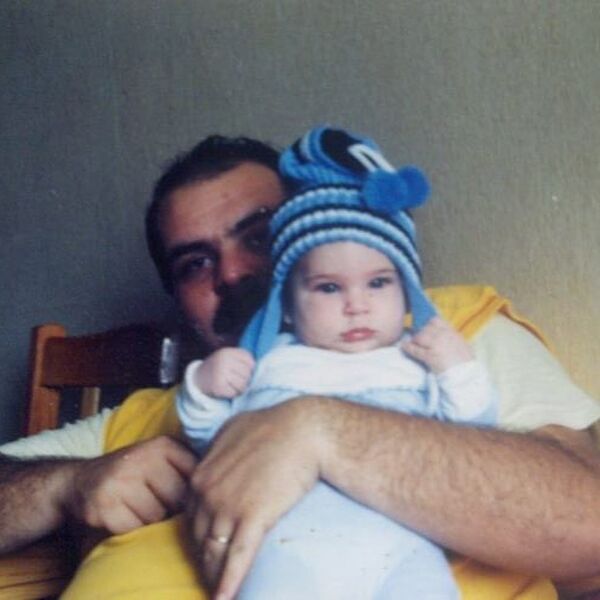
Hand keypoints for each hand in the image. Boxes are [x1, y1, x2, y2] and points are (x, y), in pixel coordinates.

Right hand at [64, 436, 195, 534]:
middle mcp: (143, 457)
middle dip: (171, 509)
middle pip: (178, 499)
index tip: (181, 495)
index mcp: (164, 445)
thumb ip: (188, 469)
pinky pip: (133, 528)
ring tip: (137, 506)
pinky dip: (130, 529)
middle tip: (155, 501)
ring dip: (150, 521)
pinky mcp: (104, 503)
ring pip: (157, 517)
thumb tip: (215, 495)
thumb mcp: (162, 459)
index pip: (195, 477)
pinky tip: (122, 514)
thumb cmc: (134, 474)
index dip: (190, 493)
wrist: (81, 480)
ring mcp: (121, 479)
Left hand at [187, 399, 322, 599]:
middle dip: (203, 558)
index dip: (198, 534)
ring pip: (213, 551)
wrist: (304, 430)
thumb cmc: (274, 426)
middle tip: (210, 575)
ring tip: (217, 593)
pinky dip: (229, 582)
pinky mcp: (253, 518)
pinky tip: (225, 599)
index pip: (190, 514)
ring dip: (213, 576)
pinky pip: (237, 557)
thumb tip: (214, 459)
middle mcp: (207, 491)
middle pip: (198, 536)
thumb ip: (217, 450)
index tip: (206, 546)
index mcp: (202, 472)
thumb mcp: (234, 430)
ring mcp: (228, 506)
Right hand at [197, 348, 254, 397]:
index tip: (245, 371)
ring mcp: (220, 374)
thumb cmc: (219, 366)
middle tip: (239, 380)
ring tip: (235, 385)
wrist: (198, 377)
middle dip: (246, 379)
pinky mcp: (218, 387)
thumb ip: (242, 360)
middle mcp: (224, 361)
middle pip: (247, 373)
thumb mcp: (228, 357)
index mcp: (228, 352)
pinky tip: (229, 390)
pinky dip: (234, 393)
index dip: (251, 369)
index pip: (250, 362)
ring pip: (243, 384)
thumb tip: (261, 370)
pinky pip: (235, 393)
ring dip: (241, 388)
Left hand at [402, 316, 473, 372]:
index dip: (429, 325)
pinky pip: (415, 349)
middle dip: (421, 333)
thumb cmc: (466, 364)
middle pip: (426, 328)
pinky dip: (408, 347)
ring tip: (412, 343)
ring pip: (420, 336)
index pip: (436, 321)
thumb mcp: (463, 346)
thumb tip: (445, 336)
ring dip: (415, 340)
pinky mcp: (430, 356)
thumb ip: (452, 338)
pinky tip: (403, 346)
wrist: (466, 376)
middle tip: (418, 339)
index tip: (426, 329)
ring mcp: (436, 345)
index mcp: (452, 333)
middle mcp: (444, 336)